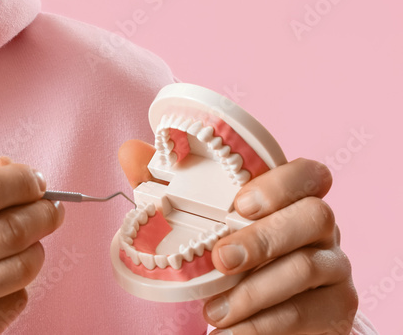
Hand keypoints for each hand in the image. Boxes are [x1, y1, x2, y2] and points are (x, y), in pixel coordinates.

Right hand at [0, 156, 65, 334]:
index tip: (34, 180)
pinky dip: (18, 287)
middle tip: (50, 208)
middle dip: (43, 213)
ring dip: (35, 249)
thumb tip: (7, 171)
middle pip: (9, 229)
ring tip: (29, 241)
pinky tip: (3, 278)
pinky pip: (12, 305)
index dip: (19, 181)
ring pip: (20, 268)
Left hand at [119, 141, 358, 333]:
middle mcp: (321, 229)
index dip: (282, 183)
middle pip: (315, 216)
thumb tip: (131, 151)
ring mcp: (335, 269)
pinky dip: (263, 327)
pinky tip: (230, 332)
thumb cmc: (226, 253)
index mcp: (292, 198)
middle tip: (221, 260)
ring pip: (307, 269)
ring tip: (213, 311)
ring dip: (254, 291)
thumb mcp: (193, 219)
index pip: (309, 173)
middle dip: (264, 238)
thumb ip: (163, 184)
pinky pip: (306, 315)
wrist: (257, 315)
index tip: (242, 203)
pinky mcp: (335, 310)